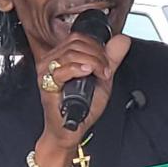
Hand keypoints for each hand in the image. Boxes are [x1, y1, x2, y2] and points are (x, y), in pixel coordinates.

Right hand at [34, 33, 130, 166]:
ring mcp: (46, 71)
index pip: (79, 37)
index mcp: (62, 55)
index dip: (97, 46)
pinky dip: (79, 69)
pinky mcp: (45, 83)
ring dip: (93, 63)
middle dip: (98, 55)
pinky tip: (87, 73)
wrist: (70, 129)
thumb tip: (121, 39)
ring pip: (72, 52)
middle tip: (105, 71)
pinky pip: (63, 69)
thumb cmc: (82, 107)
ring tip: (99, 76)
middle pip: (76, 42)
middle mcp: (51, 60)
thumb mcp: (102, 78)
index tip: (106, 64)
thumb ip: (112, 58)